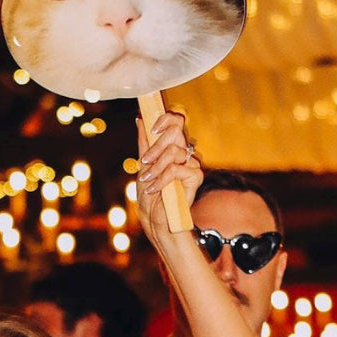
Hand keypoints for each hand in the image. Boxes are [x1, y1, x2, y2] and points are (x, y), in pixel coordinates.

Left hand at [135, 112, 202, 244]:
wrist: (155, 218)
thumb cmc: (150, 194)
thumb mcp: (143, 165)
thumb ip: (144, 142)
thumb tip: (140, 119)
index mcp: (174, 147)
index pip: (177, 122)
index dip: (166, 118)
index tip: (151, 127)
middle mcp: (186, 153)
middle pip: (176, 131)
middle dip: (156, 147)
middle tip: (145, 162)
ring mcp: (192, 164)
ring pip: (174, 151)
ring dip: (156, 167)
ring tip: (148, 181)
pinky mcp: (196, 177)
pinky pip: (177, 169)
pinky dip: (162, 179)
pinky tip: (155, 189)